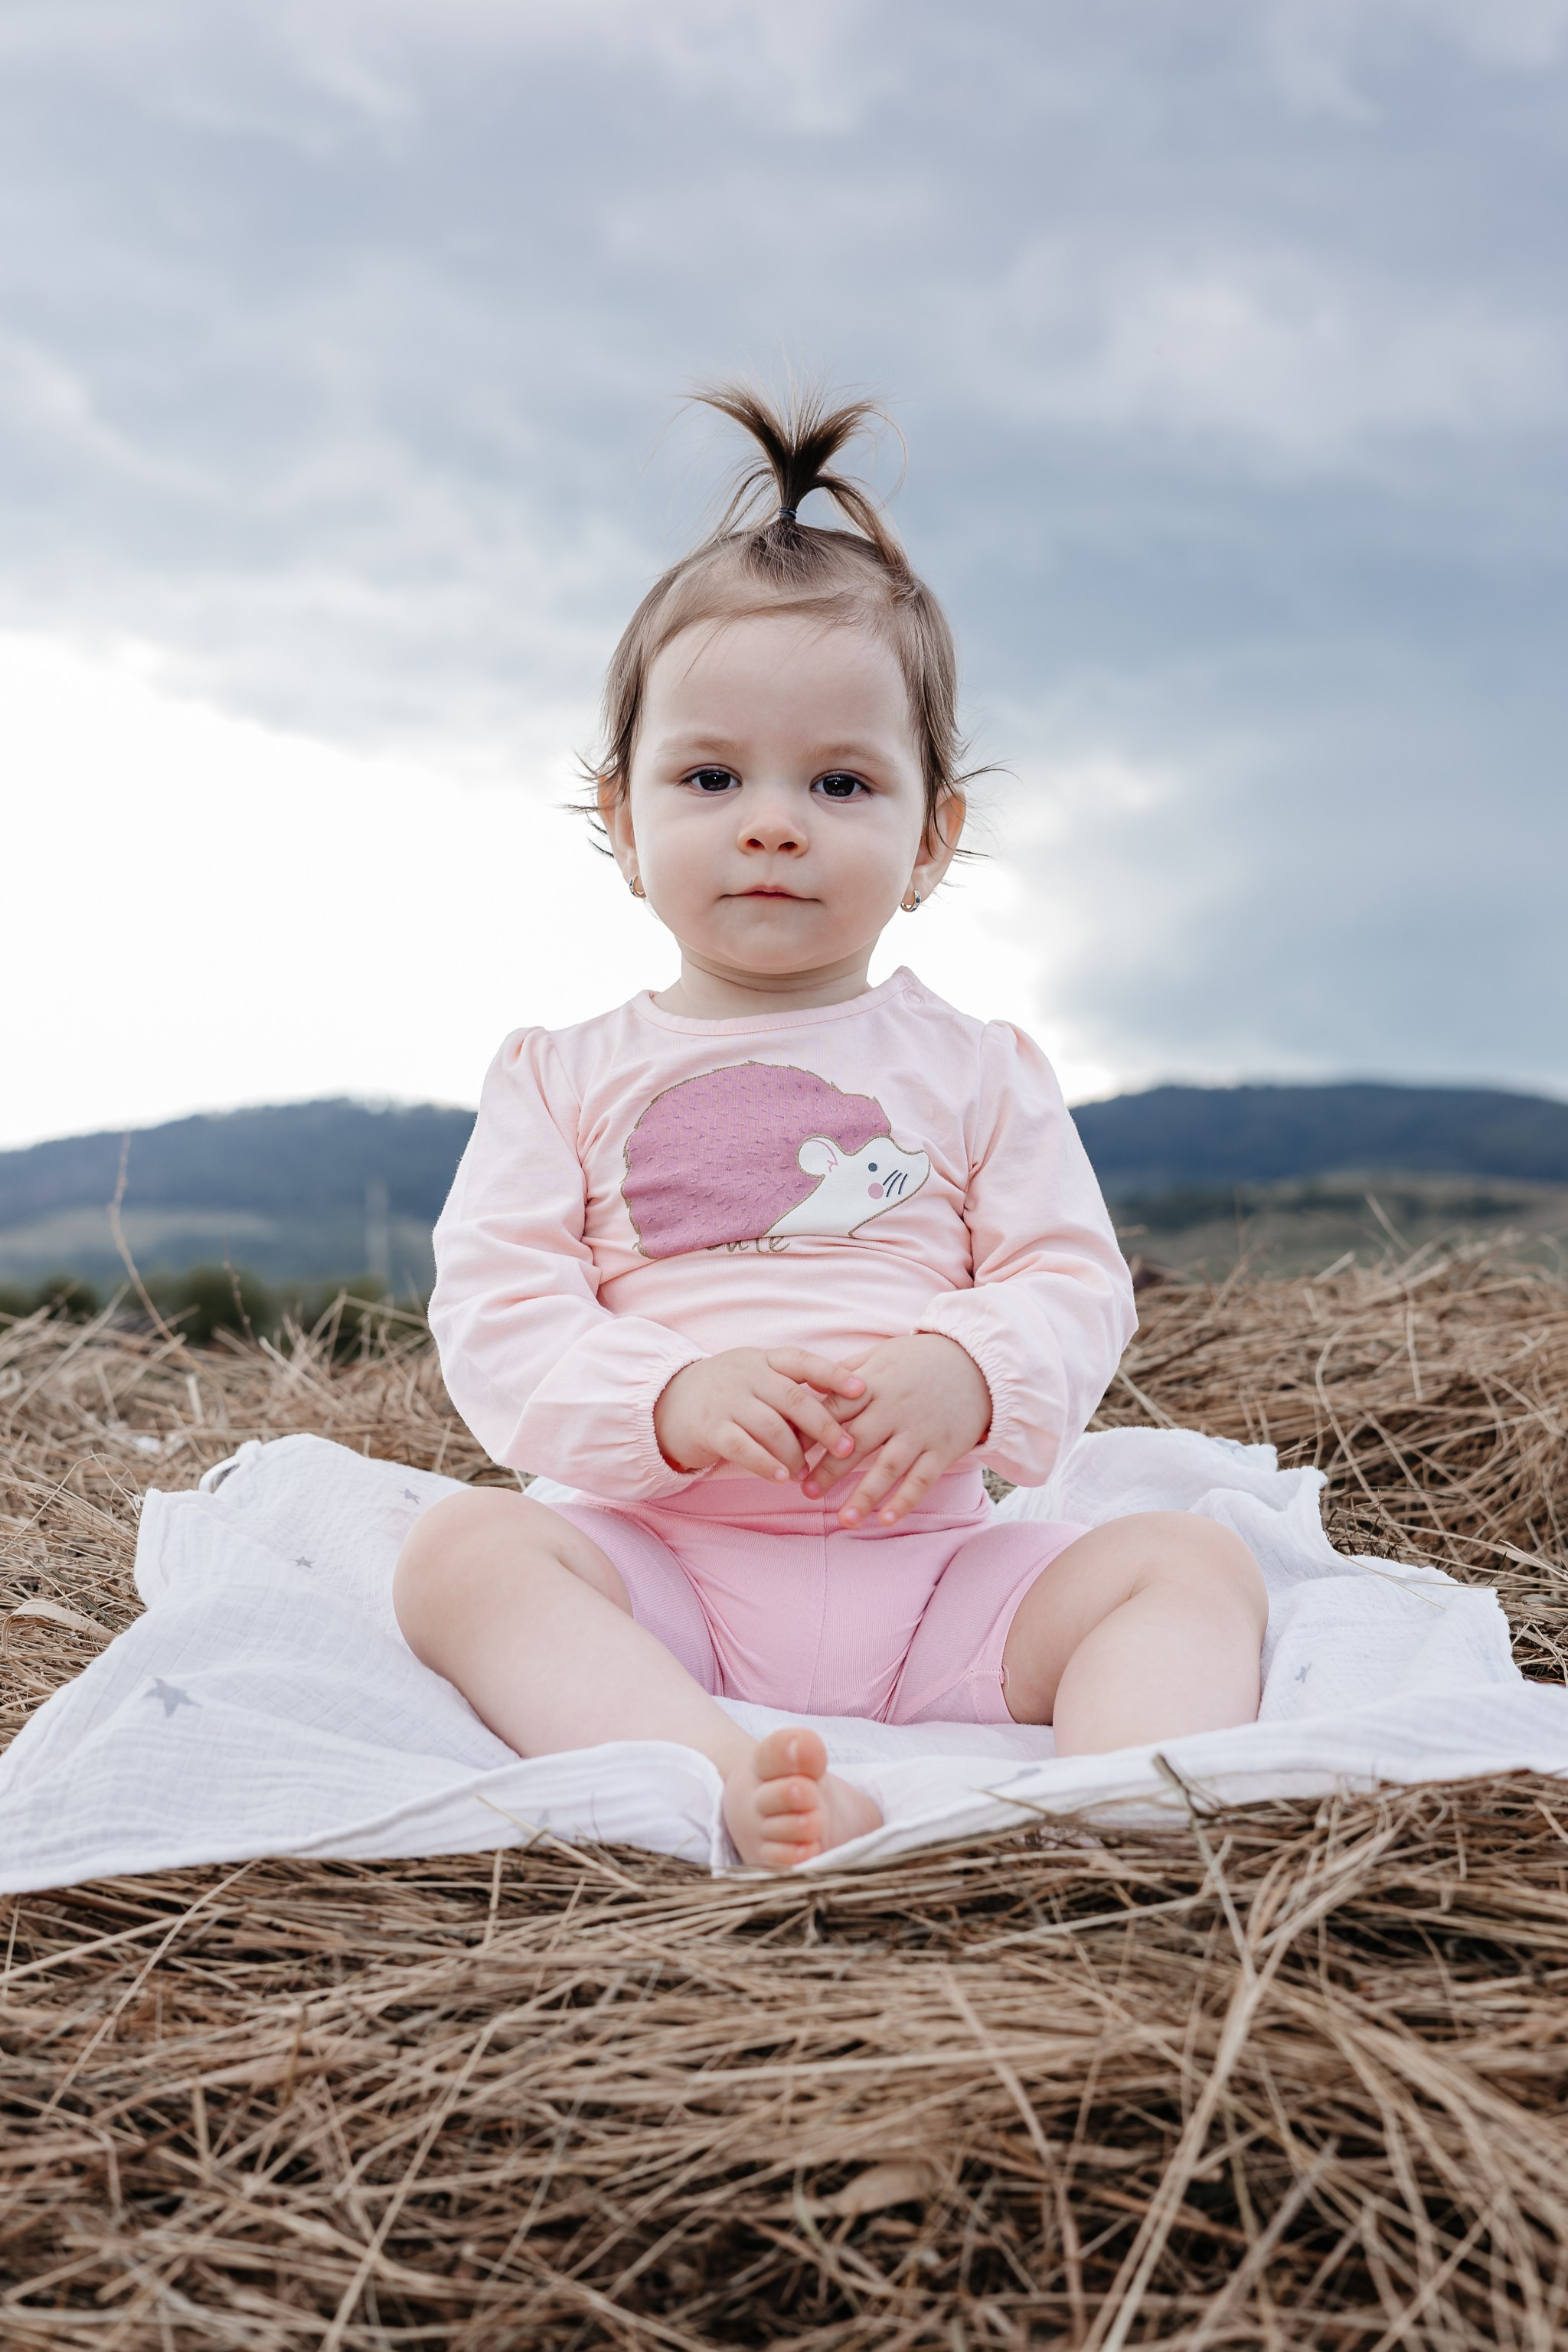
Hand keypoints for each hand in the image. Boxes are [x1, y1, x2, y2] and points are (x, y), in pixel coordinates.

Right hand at [654, 1349, 865, 1482]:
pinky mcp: (710, 1428)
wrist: (666, 1403)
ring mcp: (727, 1401)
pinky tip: (782, 1477)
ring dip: (796, 1454)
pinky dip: (767, 1463)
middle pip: (794, 1399)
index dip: (834, 1375)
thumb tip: (842, 1406)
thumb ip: (789, 1388)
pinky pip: (744, 1447)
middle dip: (825, 1425)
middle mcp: (746, 1376)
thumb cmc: (726, 1393)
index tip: (863, 1390)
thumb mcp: (755, 1377)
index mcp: (763, 1360)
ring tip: (807, 1474)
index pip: (803, 1362)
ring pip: (772, 1427)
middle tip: (848, 1448)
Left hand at [800, 1333, 991, 1526]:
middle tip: (806, 1492)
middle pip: (855, 1442)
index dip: (809, 1433)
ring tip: (844, 1520)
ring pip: (888, 1467)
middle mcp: (895, 1410)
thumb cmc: (922, 1359)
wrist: (979, 1364)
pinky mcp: (943, 1449)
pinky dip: (905, 1500)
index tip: (787, 1453)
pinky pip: (922, 1479)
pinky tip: (886, 1520)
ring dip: (865, 1495)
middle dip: (829, 1469)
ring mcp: (920, 1431)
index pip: (834, 1410)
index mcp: (873, 1385)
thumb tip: (810, 1387)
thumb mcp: (882, 1355)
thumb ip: (847, 1372)